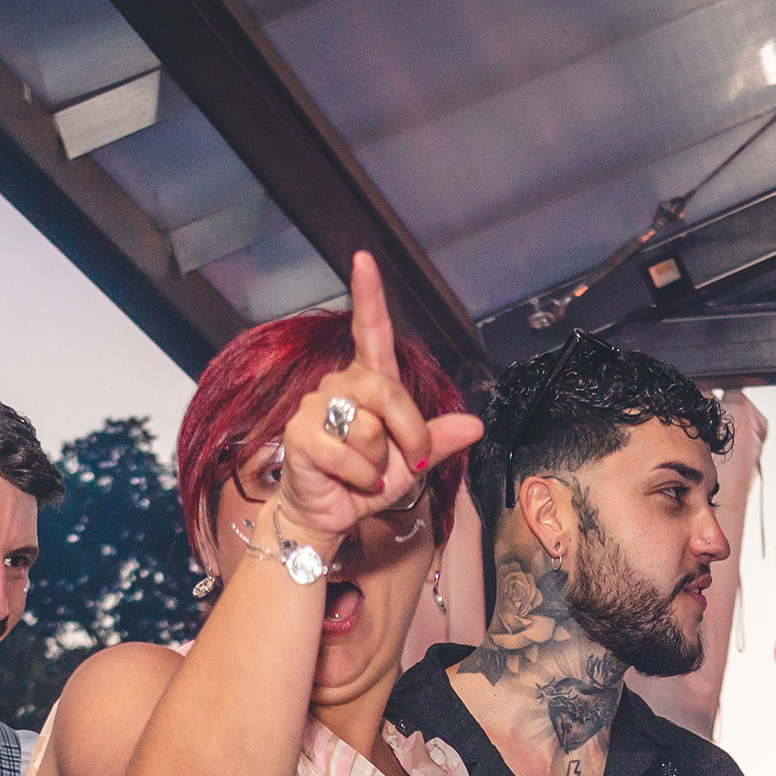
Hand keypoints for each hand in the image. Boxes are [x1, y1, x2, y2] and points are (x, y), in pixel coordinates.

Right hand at [276, 252, 485, 544]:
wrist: (328, 516)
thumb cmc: (365, 482)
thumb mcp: (412, 462)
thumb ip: (439, 441)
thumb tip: (475, 426)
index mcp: (368, 382)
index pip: (369, 331)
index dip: (369, 296)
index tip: (364, 259)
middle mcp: (339, 384)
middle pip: (388, 391)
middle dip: (411, 433)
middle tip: (413, 463)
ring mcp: (315, 406)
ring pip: (370, 428)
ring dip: (379, 464)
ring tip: (364, 473)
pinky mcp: (300, 433)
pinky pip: (348, 453)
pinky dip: (361, 478)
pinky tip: (350, 482)